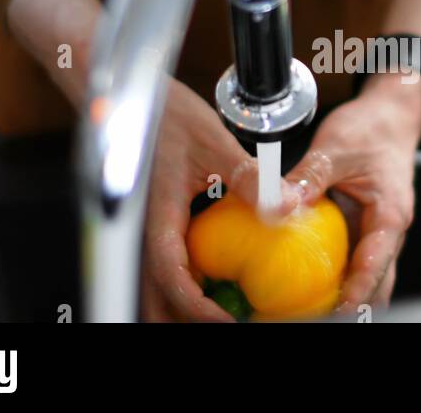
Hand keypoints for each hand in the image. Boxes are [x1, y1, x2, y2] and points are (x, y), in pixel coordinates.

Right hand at [139, 79, 301, 321]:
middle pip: (156, 297)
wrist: (136, 98)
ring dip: (184, 305)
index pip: (172, 279)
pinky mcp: (155, 224)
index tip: (229, 322)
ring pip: (157, 286)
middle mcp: (146, 231)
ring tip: (223, 313)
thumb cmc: (165, 115)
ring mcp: (147, 230)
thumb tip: (284, 204)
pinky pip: (168, 266)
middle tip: (228, 323)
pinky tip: (216, 283)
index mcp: (157, 218)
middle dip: (185, 319)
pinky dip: (189, 283)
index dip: (198, 309)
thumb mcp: (215, 143)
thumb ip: (248, 177)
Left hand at [284, 73, 420, 310]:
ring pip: (370, 277)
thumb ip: (310, 176)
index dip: (359, 289)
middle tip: (322, 319)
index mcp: (390, 213)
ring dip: (348, 296)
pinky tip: (313, 289)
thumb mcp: (336, 147)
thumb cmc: (370, 130)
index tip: (340, 310)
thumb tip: (282, 201)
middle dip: (356, 305)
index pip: (377, 261)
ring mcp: (378, 233)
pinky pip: (355, 262)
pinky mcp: (365, 230)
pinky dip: (340, 279)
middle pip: (379, 281)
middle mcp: (389, 230)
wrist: (389, 118)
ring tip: (316, 313)